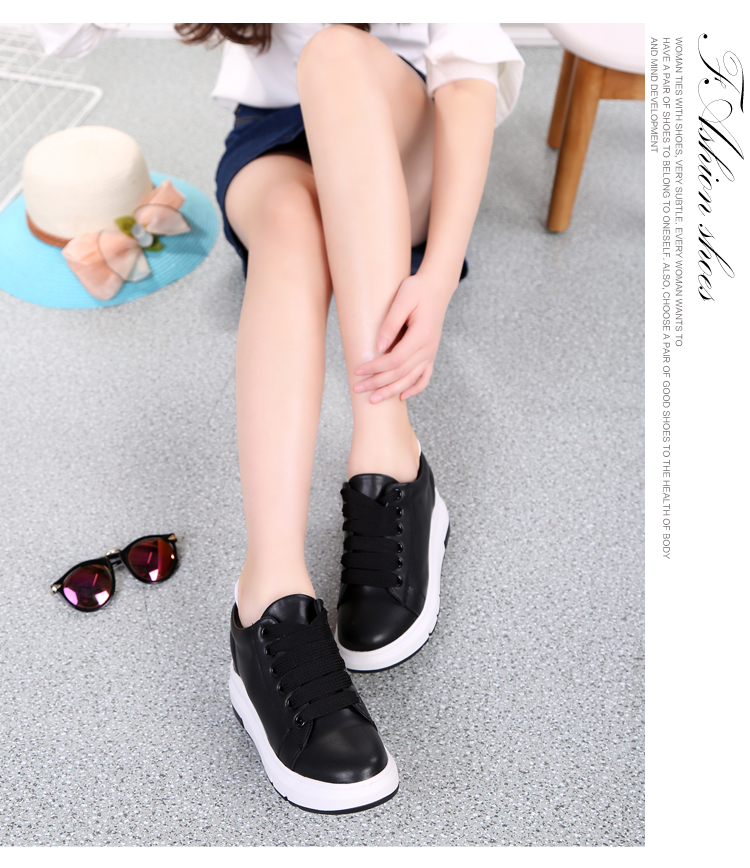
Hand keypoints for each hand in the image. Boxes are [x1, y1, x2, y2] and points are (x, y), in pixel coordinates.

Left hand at [353, 271, 453, 401]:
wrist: (437, 288)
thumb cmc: (417, 290)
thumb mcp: (403, 299)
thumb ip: (391, 323)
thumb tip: (379, 347)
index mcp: (421, 335)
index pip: (395, 360)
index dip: (375, 368)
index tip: (358, 371)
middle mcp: (428, 348)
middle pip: (400, 373)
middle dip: (378, 383)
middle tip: (357, 389)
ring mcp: (430, 353)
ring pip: (410, 379)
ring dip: (391, 391)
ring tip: (373, 399)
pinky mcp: (430, 354)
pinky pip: (424, 377)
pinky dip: (414, 389)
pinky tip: (401, 396)